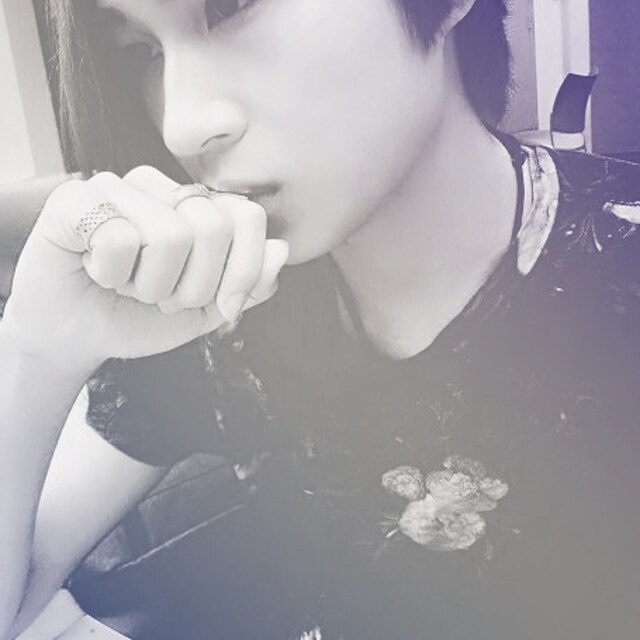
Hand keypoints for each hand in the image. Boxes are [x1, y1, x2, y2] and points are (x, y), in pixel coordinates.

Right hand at [2, 166, 287, 367]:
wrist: (81, 336)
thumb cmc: (144, 316)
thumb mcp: (208, 310)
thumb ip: (248, 284)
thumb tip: (280, 249)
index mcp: (198, 207)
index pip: (248, 216)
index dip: (243, 271)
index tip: (224, 306)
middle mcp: (162, 188)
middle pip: (212, 226)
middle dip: (194, 286)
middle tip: (164, 296)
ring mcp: (118, 187)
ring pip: (169, 235)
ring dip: (149, 285)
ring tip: (127, 284)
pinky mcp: (75, 200)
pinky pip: (117, 238)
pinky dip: (111, 275)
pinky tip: (97, 271)